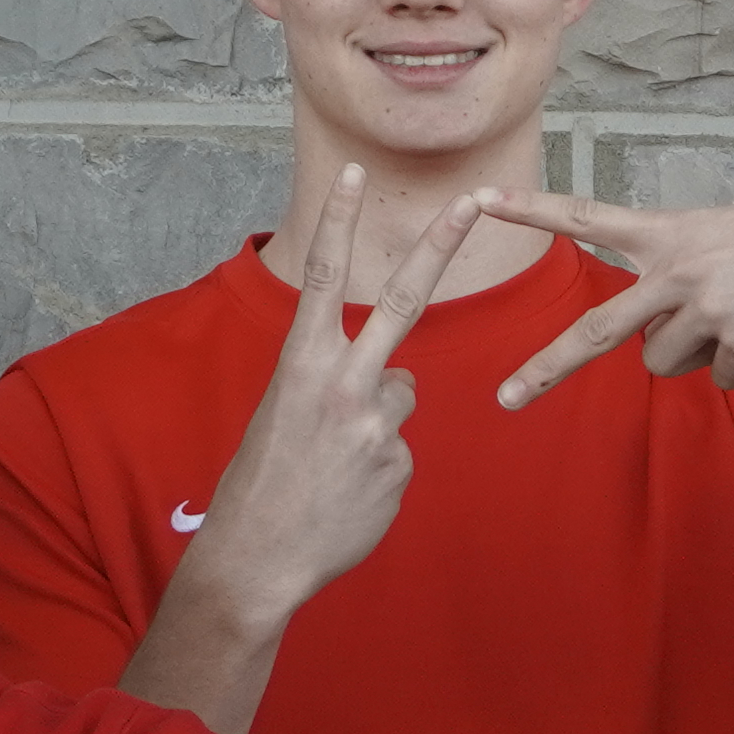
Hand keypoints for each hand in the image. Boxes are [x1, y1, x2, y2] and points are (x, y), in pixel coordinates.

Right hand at [183, 168, 470, 627]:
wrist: (259, 558)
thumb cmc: (263, 482)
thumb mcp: (285, 415)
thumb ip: (339, 384)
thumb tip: (397, 383)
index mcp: (299, 364)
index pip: (322, 277)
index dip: (340, 223)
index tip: (356, 174)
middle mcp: (343, 383)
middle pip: (404, 299)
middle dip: (439, 244)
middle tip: (474, 197)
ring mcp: (377, 424)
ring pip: (401, 394)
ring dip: (376, 419)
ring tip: (333, 464)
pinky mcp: (400, 464)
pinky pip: (399, 450)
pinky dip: (377, 467)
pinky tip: (347, 494)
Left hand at [479, 181, 733, 408]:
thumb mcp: (721, 242)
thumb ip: (676, 281)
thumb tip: (656, 349)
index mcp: (668, 233)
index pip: (585, 217)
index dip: (530, 210)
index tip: (477, 198)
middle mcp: (677, 268)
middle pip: (596, 331)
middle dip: (546, 370)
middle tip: (504, 400)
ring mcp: (706, 306)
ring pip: (665, 364)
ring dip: (698, 353)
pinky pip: (721, 377)